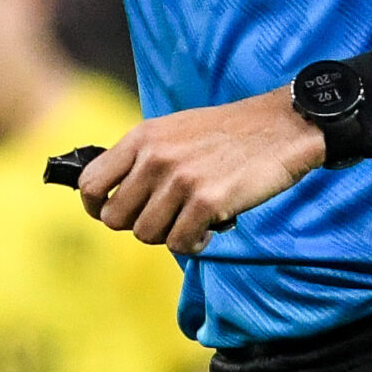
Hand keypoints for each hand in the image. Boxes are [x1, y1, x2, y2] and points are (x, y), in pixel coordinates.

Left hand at [77, 88, 327, 255]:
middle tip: (164, 218)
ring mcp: (180, 180)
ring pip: (146, 234)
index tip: (110, 213)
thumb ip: (141, 157)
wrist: (281, 127)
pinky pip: (179, 244)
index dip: (95, 206)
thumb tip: (111, 193)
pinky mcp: (207, 202)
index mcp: (141, 138)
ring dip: (168, 234)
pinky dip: (193, 244)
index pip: (90, 183)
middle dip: (137, 224)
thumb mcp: (173, 130)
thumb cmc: (227, 134)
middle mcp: (155, 158)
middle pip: (115, 218)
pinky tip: (208, 229)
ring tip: (191, 220)